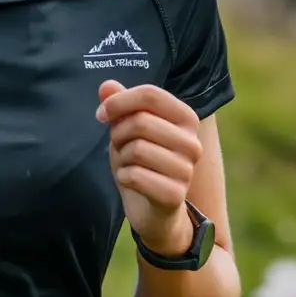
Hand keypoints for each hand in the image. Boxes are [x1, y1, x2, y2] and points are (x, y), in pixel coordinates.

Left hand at [96, 79, 202, 255]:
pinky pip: (135, 175)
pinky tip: (131, 182)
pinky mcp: (174, 195)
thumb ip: (120, 105)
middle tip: (119, 146)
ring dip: (121, 157)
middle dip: (118, 133)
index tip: (102, 114)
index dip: (119, 101)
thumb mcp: (128, 129)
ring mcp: (186, 170)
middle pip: (141, 121)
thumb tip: (106, 86)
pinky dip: (123, 177)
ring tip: (128, 164)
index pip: (151, 94)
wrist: (155, 210)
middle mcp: (193, 143)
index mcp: (187, 118)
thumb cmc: (143, 162)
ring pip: (136, 149)